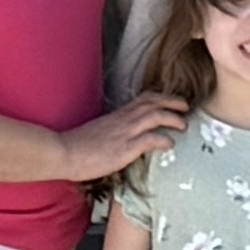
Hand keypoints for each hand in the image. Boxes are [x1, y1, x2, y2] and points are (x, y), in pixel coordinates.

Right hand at [58, 95, 187, 184]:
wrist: (63, 152)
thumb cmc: (78, 146)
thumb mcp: (99, 132)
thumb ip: (115, 131)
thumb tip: (124, 137)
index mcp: (117, 115)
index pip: (143, 98)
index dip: (160, 97)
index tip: (170, 100)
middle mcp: (124, 119)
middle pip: (154, 102)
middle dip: (173, 102)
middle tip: (185, 106)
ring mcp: (125, 132)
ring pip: (156, 116)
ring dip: (174, 119)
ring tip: (184, 125)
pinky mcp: (125, 147)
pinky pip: (150, 139)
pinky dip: (164, 139)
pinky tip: (170, 145)